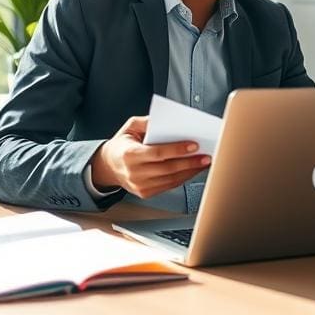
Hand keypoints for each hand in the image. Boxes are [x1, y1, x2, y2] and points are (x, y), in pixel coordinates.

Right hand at [90, 115, 210, 198]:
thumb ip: (147, 121)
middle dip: (190, 162)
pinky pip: (169, 185)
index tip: (194, 145)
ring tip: (204, 162)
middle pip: (168, 168)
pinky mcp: (146, 193)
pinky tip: (193, 170)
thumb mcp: (130, 127)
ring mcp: (140, 186)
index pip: (158, 153)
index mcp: (129, 154)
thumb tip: (168, 121)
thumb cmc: (122, 145)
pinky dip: (184, 178)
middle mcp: (135, 173)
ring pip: (172, 179)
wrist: (109, 166)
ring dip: (191, 171)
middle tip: (206, 156)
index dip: (177, 150)